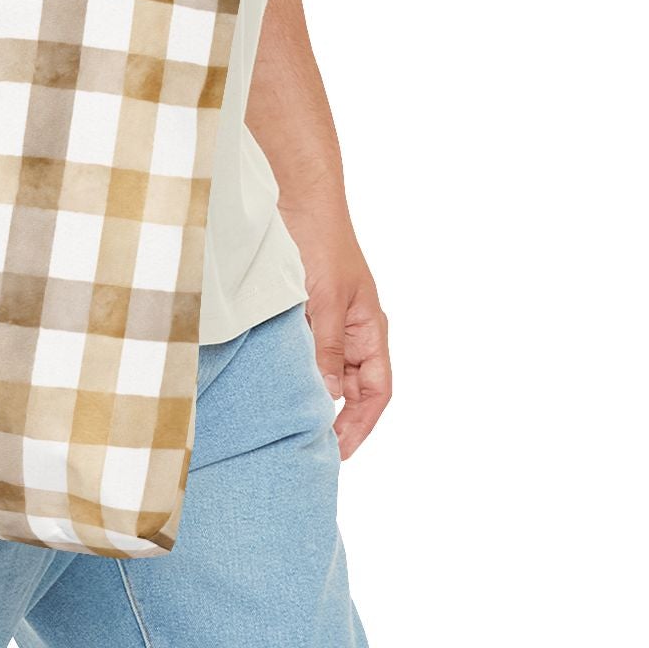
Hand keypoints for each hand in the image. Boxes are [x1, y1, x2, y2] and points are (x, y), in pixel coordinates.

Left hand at [294, 217, 391, 459]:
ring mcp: (326, 320)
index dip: (362, 424)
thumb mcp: (326, 300)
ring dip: (309, 393)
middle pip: (350, 387)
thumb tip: (326, 397)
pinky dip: (291, 368)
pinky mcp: (300, 311)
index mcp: (370, 328)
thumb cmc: (322, 241)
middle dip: (333, 417)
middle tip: (305, 443)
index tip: (338, 450)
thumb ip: (327, 348)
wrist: (296, 197)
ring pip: (323, 371)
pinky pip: (300, 350)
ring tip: (287, 421)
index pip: (376, 390)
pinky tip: (273, 382)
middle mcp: (351, 329)